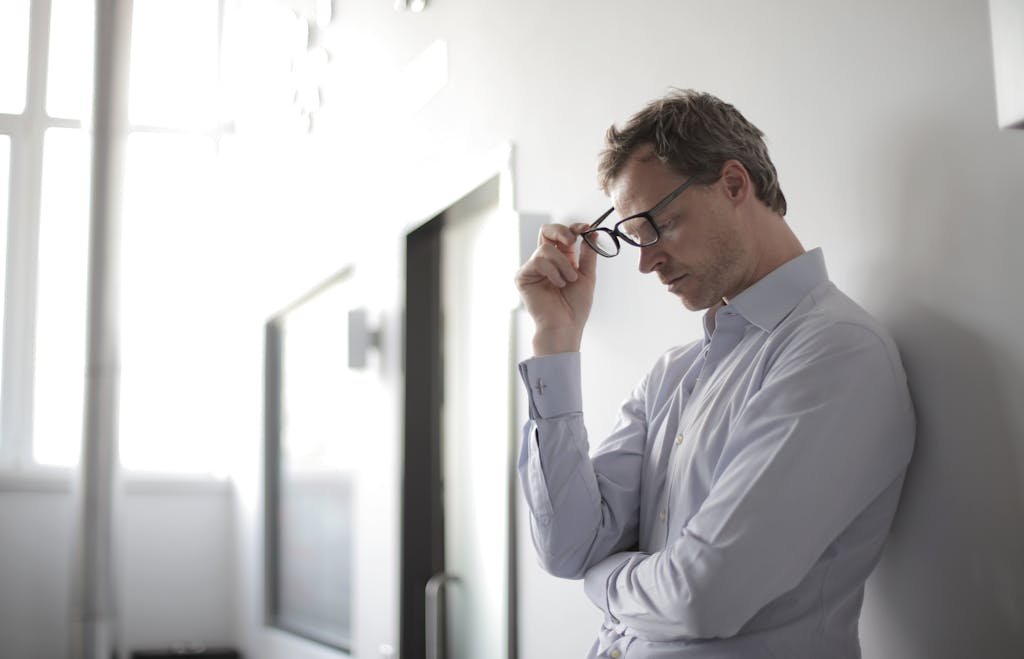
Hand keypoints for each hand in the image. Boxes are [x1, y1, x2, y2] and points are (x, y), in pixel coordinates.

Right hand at [514, 222, 596, 354]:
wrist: (566, 325)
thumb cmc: (575, 306)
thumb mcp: (587, 275)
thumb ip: (588, 253)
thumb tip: (593, 232)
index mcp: (561, 259)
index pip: (563, 235)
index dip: (573, 228)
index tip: (585, 228)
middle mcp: (546, 261)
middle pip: (546, 231)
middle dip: (561, 231)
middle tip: (572, 240)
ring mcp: (533, 268)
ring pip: (545, 248)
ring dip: (563, 264)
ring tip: (568, 280)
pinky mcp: (523, 276)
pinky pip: (538, 261)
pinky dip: (552, 272)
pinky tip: (557, 285)